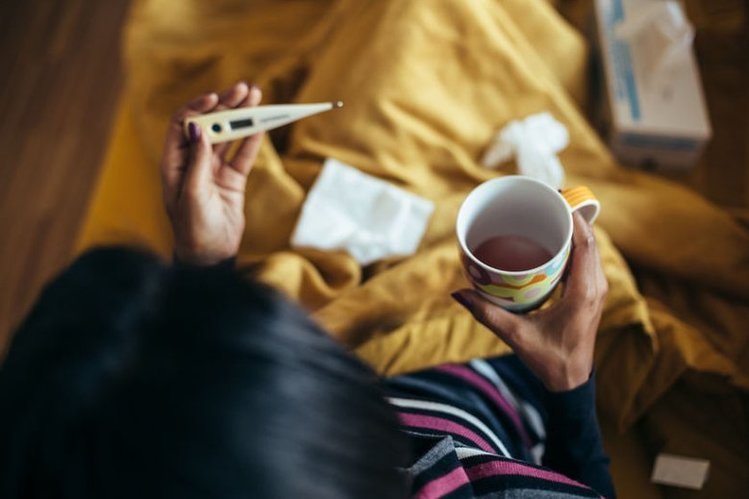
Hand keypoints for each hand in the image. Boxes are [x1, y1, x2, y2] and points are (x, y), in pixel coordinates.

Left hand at [160, 82, 262, 265]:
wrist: (209, 255)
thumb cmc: (193, 229)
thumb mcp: (192, 194)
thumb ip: (197, 160)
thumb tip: (197, 127)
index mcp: (174, 162)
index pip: (184, 124)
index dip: (199, 107)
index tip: (217, 99)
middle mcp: (193, 162)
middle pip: (209, 124)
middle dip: (226, 105)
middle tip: (244, 89)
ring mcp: (213, 170)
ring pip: (228, 135)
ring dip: (241, 117)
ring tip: (257, 98)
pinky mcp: (232, 180)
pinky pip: (243, 154)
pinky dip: (252, 139)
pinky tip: (262, 124)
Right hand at [452, 213, 607, 391]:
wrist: (571, 382)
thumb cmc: (549, 360)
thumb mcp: (516, 335)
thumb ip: (487, 314)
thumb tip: (459, 292)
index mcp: (584, 292)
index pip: (586, 243)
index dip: (573, 217)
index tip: (555, 198)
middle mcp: (596, 287)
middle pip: (589, 240)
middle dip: (570, 216)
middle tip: (545, 200)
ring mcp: (596, 289)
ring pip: (589, 248)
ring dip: (573, 229)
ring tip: (548, 214)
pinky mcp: (590, 293)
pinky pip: (585, 260)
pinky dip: (573, 245)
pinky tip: (552, 240)